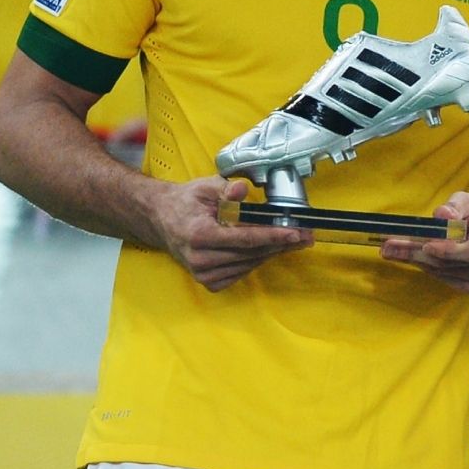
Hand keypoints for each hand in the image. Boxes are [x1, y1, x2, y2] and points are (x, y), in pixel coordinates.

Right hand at [150, 175, 311, 290]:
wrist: (161, 219)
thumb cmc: (186, 202)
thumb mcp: (205, 187)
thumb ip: (226, 189)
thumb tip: (243, 189)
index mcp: (199, 235)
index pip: (245, 238)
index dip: (273, 236)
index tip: (296, 233)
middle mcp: (200, 258)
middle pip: (252, 253)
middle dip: (282, 244)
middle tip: (306, 236)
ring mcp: (202, 273)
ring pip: (249, 264)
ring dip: (273, 252)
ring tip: (294, 241)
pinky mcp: (207, 281)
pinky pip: (241, 272)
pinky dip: (256, 260)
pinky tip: (267, 248)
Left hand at [380, 192, 468, 291]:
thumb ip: (457, 205)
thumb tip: (440, 216)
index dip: (448, 250)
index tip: (426, 244)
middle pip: (450, 262)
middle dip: (416, 253)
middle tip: (388, 246)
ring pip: (444, 271)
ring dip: (416, 259)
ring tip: (392, 249)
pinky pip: (445, 278)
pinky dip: (428, 267)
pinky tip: (414, 256)